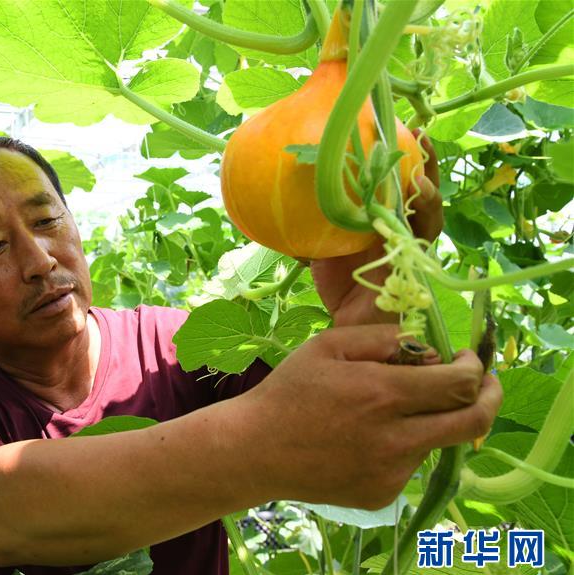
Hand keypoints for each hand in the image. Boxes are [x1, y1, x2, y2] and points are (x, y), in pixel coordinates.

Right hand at [250, 325, 501, 509]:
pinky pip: (409, 467)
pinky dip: (401, 448)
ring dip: (429, 422)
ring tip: (387, 413)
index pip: (460, 385)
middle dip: (489, 398)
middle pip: (472, 423)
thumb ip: (382, 339)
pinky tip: (364, 441)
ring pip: (436, 442)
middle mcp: (395, 439)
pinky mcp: (381, 495)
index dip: (475, 369)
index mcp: (382, 394)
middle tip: (484, 385)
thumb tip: (428, 351)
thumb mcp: (327, 346)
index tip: (467, 360)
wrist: (254, 451)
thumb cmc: (288, 391)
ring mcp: (390, 473)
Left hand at [311, 131, 442, 326]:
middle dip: (425, 162)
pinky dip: (424, 217)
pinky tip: (417, 202)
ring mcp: (414, 243)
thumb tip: (269, 211)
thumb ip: (305, 229)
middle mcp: (403, 226)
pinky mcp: (418, 263)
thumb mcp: (317, 250)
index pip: (397, 181)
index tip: (397, 127)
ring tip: (419, 170)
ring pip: (429, 210)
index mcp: (383, 217)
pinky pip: (425, 238)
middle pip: (421, 188)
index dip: (402, 156)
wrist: (348, 323)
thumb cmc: (339, 285)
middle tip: (420, 134)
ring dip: (428, 188)